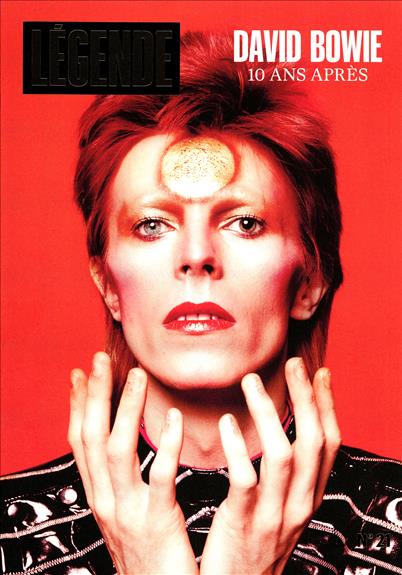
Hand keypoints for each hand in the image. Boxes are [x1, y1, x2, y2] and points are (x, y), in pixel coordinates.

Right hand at [68, 352, 197, 574]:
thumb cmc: (149, 554)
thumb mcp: (126, 513)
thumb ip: (124, 481)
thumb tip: (125, 450)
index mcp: (100, 495)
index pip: (80, 442)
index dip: (77, 406)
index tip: (79, 375)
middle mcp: (106, 499)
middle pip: (92, 438)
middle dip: (94, 397)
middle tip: (100, 361)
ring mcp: (128, 510)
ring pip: (117, 450)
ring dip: (126, 409)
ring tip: (137, 376)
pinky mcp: (156, 521)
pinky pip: (159, 476)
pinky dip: (165, 444)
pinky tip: (173, 418)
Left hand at [200, 357, 340, 574]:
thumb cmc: (254, 542)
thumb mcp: (281, 507)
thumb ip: (285, 473)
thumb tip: (282, 429)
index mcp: (308, 496)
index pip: (328, 444)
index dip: (326, 406)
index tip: (319, 373)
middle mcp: (298, 504)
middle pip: (312, 443)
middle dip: (305, 398)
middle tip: (292, 365)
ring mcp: (273, 515)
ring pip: (282, 455)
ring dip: (268, 413)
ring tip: (250, 382)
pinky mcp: (243, 523)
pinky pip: (245, 480)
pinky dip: (237, 447)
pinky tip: (227, 422)